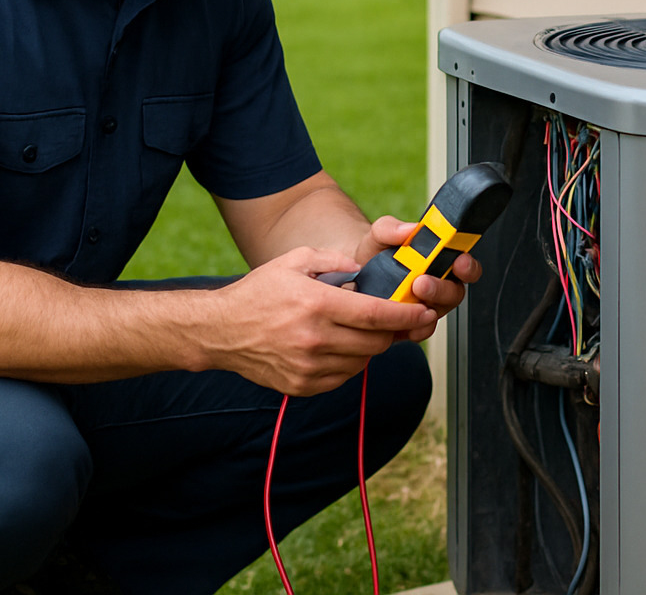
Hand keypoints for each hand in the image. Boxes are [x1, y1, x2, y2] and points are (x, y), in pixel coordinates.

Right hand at [210, 246, 435, 396]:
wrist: (221, 331)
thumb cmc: (259, 292)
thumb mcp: (294, 261)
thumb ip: (333, 259)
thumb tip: (363, 269)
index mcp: (317, 304)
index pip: (376, 314)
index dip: (406, 315)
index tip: (424, 313)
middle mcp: (315, 339)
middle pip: (376, 342)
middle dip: (391, 331)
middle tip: (392, 321)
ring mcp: (309, 367)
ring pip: (362, 362)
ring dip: (369, 348)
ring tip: (357, 331)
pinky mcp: (302, 386)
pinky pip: (343, 377)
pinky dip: (349, 363)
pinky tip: (337, 347)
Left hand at [353, 215, 481, 340]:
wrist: (356, 276)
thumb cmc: (376, 253)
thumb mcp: (380, 234)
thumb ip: (392, 228)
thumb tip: (409, 229)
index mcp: (440, 260)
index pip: (465, 264)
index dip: (467, 265)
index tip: (459, 261)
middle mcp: (439, 285)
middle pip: (455, 292)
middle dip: (441, 289)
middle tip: (421, 283)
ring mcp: (427, 307)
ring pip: (438, 313)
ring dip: (426, 309)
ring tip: (408, 297)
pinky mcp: (413, 324)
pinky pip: (421, 330)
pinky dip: (414, 328)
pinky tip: (403, 322)